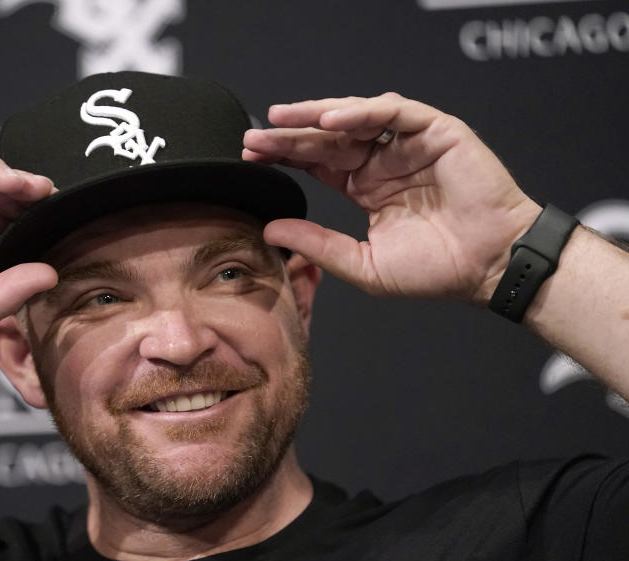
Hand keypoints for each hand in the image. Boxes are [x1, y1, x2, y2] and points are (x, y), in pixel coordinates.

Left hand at [243, 93, 541, 303]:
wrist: (488, 268)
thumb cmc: (435, 270)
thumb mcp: (362, 263)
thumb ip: (317, 244)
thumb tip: (269, 230)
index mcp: (366, 187)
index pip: (317, 163)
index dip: (285, 158)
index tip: (250, 159)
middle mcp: (383, 161)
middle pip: (328, 137)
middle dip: (288, 135)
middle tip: (252, 138)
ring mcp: (408, 144)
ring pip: (356, 116)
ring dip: (315, 115)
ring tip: (279, 121)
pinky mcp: (436, 132)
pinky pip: (394, 112)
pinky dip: (362, 111)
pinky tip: (330, 120)